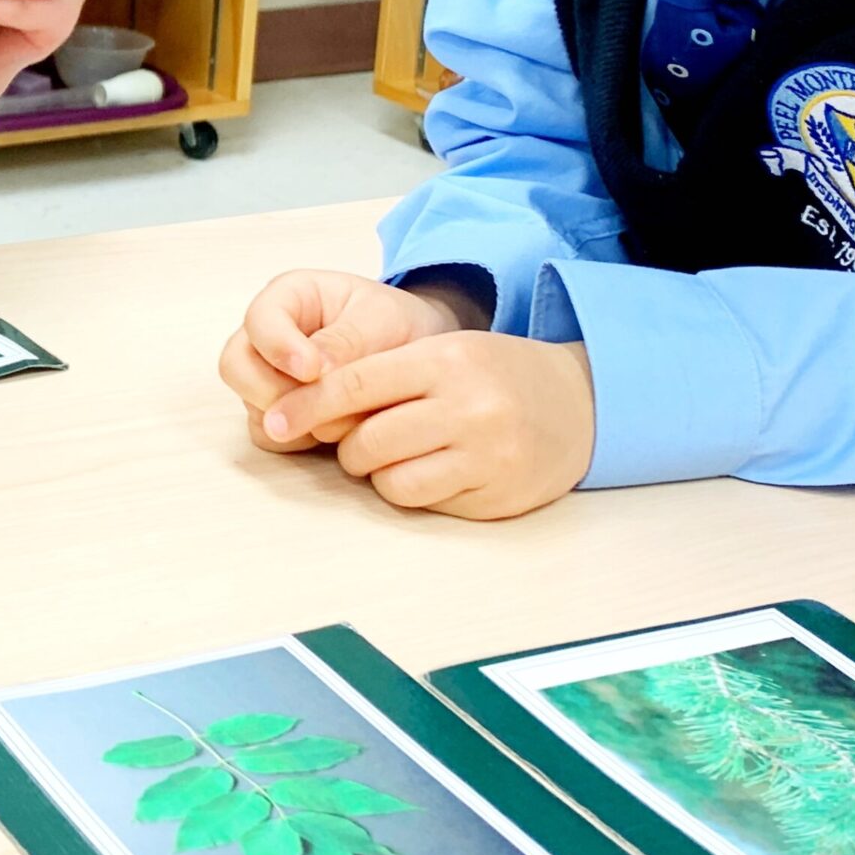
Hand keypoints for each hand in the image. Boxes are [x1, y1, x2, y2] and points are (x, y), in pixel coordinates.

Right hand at [219, 270, 468, 452]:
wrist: (414, 353)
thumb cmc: (395, 323)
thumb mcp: (382, 319)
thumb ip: (346, 341)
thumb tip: (312, 374)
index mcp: (288, 298)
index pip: (259, 320)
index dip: (278, 347)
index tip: (312, 370)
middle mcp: (267, 338)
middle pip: (236, 367)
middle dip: (277, 391)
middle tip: (324, 402)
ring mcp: (267, 378)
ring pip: (252, 406)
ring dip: (295, 419)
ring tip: (345, 414)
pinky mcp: (278, 413)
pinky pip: (269, 435)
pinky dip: (298, 438)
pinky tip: (335, 429)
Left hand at [265, 333, 595, 518]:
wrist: (579, 404)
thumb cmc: (493, 375)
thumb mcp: (444, 352)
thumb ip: (382, 374)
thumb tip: (303, 409)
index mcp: (446, 359)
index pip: (355, 384)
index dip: (307, 405)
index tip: (275, 420)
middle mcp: (468, 405)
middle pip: (366, 440)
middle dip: (348, 446)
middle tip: (362, 439)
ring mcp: (486, 454)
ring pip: (389, 480)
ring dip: (378, 473)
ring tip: (400, 455)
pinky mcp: (495, 494)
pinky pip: (422, 502)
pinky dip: (411, 490)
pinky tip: (432, 471)